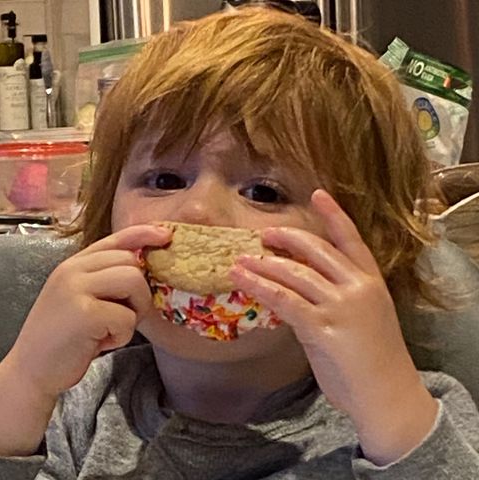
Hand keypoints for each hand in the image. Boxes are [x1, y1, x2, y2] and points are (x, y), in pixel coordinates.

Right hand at [5, 224, 171, 399]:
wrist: (31, 371)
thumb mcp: (82, 298)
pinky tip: (100, 343)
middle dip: (140, 292)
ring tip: (114, 329)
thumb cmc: (66, 336)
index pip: (116, 239)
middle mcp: (73, 270)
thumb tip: (147, 269)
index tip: (165, 235)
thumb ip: (106, 278)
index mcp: (74, 264)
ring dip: (135, 311)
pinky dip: (122, 335)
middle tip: (124, 316)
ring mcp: (76, 289)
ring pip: (134, 282)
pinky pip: (127, 317)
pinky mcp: (84, 313)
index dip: (144, 234)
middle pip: (132, 262)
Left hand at [230, 189, 437, 464]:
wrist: (388, 396)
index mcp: (371, 282)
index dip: (334, 215)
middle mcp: (358, 287)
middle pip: (317, 250)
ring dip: (264, 264)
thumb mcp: (362, 319)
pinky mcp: (323, 328)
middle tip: (263, 235)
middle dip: (287, 239)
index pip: (351, 239)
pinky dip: (260, 287)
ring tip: (239, 259)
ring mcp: (342, 306)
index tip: (318, 194)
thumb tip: (294, 288)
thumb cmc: (373, 360)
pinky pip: (285, 300)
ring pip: (296, 273)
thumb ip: (332, 298)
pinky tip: (242, 280)